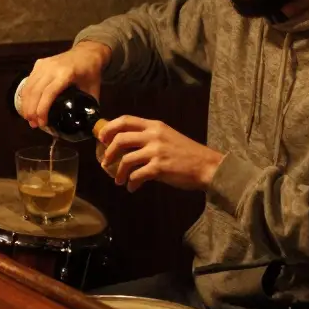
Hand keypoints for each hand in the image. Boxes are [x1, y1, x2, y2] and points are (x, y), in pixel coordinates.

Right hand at [18, 42, 109, 129]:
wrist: (87, 52)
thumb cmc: (91, 72)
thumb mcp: (93, 90)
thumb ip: (90, 108)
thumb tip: (86, 126)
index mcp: (66, 74)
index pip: (49, 93)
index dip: (43, 109)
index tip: (42, 123)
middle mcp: (52, 67)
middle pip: (36, 91)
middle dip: (32, 110)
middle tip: (33, 124)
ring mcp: (44, 64)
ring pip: (29, 86)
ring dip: (26, 104)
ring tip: (29, 118)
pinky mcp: (39, 63)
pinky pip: (29, 81)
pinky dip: (26, 94)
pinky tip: (27, 105)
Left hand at [98, 116, 223, 191]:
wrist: (207, 166)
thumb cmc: (187, 154)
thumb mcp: (168, 137)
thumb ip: (149, 138)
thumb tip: (126, 147)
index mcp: (155, 125)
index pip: (125, 120)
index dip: (109, 128)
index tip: (101, 138)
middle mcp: (154, 135)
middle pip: (121, 139)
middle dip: (109, 152)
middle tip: (105, 162)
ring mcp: (156, 151)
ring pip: (126, 159)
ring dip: (118, 172)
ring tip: (118, 180)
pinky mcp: (159, 167)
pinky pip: (137, 176)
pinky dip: (131, 183)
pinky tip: (132, 188)